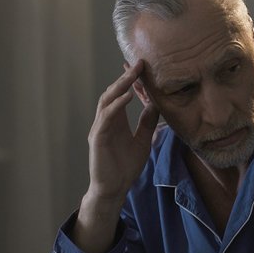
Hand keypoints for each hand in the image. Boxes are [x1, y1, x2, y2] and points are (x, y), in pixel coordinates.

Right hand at [86, 61, 159, 203]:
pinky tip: (128, 96)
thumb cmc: (125, 168)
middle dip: (125, 77)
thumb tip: (155, 105)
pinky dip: (117, 105)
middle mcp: (105, 121)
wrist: (114, 189)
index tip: (142, 66)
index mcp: (115, 121)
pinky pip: (106, 117)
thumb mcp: (142, 141)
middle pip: (113, 92)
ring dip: (120, 85)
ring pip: (106, 100)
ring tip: (133, 73)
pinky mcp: (97, 138)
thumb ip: (147, 123)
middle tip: (139, 63)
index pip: (121, 94)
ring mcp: (99, 129)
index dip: (130, 80)